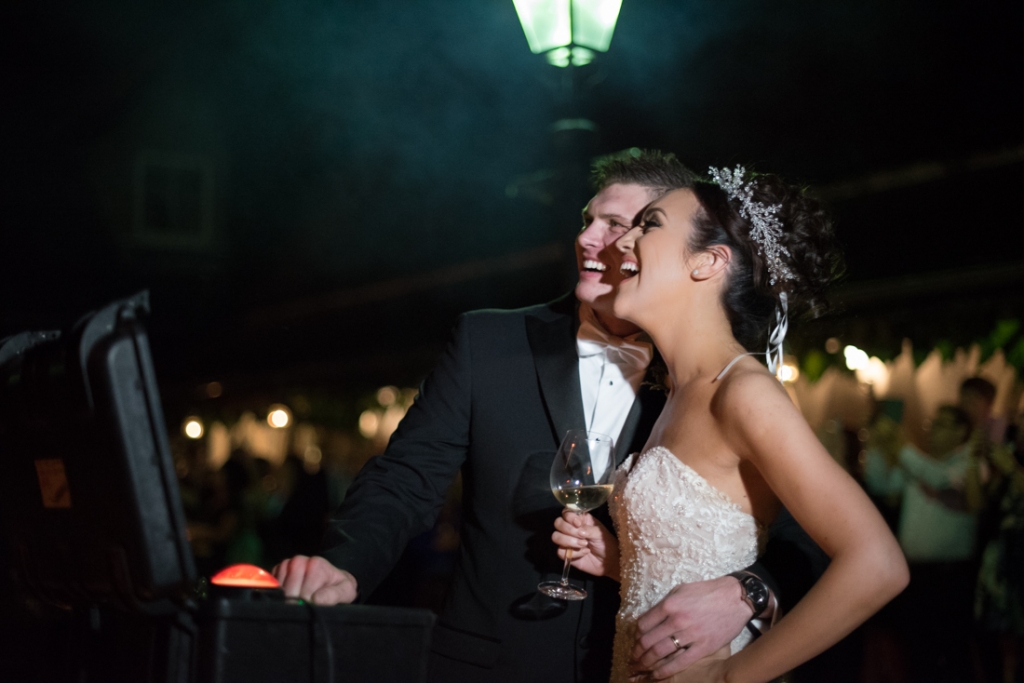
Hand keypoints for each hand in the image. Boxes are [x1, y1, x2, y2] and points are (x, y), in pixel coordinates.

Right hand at [272, 555, 357, 604]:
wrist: (331, 580)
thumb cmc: (337, 587)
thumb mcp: (345, 591)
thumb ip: (333, 595)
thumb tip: (316, 599)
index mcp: (316, 564)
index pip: (304, 590)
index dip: (307, 603)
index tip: (312, 607)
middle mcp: (299, 561)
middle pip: (288, 588)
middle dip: (296, 601)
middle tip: (303, 607)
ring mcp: (287, 564)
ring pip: (278, 586)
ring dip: (286, 597)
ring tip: (298, 601)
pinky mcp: (277, 571)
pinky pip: (271, 584)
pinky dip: (277, 593)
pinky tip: (288, 597)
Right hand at [551, 509, 618, 579]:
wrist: (609, 561)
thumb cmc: (606, 543)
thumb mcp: (600, 533)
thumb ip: (588, 529)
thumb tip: (579, 530)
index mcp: (579, 519)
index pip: (566, 512)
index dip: (569, 517)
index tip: (578, 524)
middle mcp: (571, 529)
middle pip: (558, 523)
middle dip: (568, 530)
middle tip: (582, 536)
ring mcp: (567, 541)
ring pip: (555, 537)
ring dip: (569, 541)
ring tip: (584, 544)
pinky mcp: (566, 554)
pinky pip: (560, 552)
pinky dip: (573, 553)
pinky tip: (584, 553)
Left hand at [632, 576, 749, 678]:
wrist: (736, 598)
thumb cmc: (707, 592)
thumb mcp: (681, 590)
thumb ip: (664, 604)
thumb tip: (650, 619)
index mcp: (670, 604)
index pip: (643, 624)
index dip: (636, 635)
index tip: (635, 640)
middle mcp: (677, 620)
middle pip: (648, 640)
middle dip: (637, 652)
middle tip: (633, 658)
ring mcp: (690, 635)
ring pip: (660, 653)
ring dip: (647, 662)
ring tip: (640, 667)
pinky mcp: (703, 647)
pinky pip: (680, 662)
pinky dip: (665, 670)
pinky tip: (657, 675)